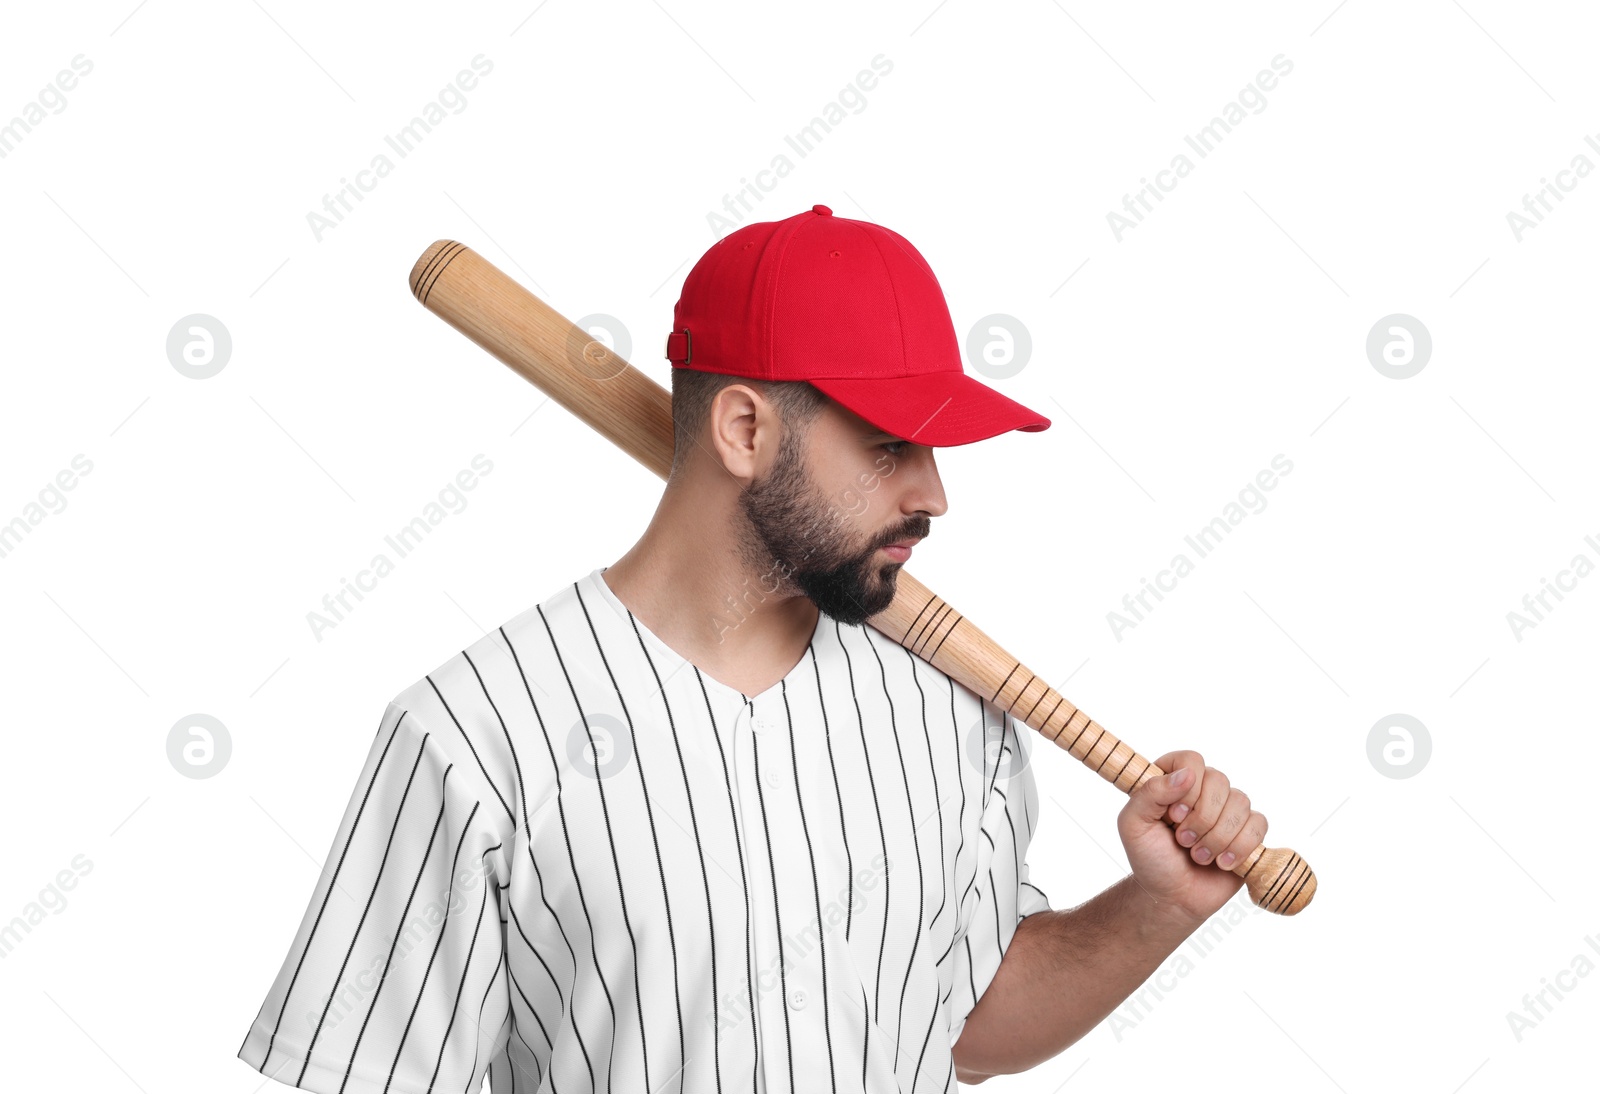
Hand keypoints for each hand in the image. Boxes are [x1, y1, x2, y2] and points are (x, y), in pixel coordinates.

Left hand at [1116, 750, 1267, 923]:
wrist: (1172, 897)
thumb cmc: (1150, 859)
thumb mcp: (1133, 825)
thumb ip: (1150, 794)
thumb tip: (1186, 774)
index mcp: (1171, 780)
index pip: (1191, 760)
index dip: (1187, 788)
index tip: (1174, 815)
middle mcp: (1201, 789)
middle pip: (1219, 781)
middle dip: (1201, 819)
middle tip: (1183, 841)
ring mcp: (1226, 809)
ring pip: (1240, 803)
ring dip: (1217, 837)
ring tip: (1198, 857)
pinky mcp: (1247, 832)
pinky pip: (1258, 824)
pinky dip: (1240, 847)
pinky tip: (1223, 862)